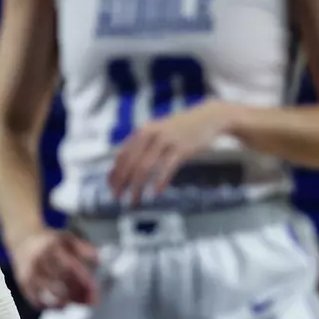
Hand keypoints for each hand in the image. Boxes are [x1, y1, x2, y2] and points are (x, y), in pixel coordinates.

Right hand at [11, 228, 98, 308]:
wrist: (22, 239)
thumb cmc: (50, 241)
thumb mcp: (67, 238)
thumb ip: (83, 248)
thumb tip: (98, 260)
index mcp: (51, 247)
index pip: (70, 268)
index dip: (84, 282)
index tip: (95, 292)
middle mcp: (38, 261)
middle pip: (60, 284)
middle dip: (78, 295)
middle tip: (91, 301)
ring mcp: (29, 275)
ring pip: (49, 296)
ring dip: (67, 302)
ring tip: (77, 301)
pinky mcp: (23, 285)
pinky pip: (38, 302)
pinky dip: (52, 307)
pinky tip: (63, 304)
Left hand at [109, 99, 234, 201]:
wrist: (207, 117)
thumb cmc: (179, 129)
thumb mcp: (156, 132)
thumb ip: (141, 147)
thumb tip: (122, 168)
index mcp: (142, 132)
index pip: (122, 155)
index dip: (114, 173)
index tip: (110, 188)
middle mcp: (151, 134)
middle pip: (130, 163)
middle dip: (121, 183)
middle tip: (117, 198)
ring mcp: (167, 141)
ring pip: (145, 167)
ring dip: (137, 187)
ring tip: (134, 200)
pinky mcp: (182, 148)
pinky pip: (167, 168)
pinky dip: (159, 182)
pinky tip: (155, 193)